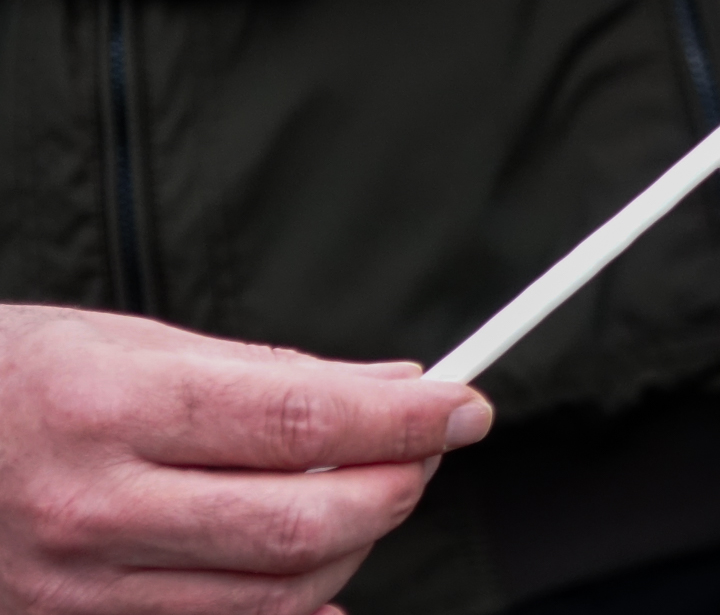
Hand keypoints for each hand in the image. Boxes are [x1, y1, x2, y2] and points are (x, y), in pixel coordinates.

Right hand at [0, 305, 492, 614]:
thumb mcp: (121, 339)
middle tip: (427, 447)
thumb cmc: (8, 380)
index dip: (403, 418)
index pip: (299, 420)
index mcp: (107, 405)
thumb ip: (265, 372)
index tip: (465, 407)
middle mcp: (92, 507)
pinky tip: (318, 565)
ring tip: (367, 490)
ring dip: (354, 544)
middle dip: (396, 486)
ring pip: (277, 595)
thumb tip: (391, 385)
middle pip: (301, 522)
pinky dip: (297, 607)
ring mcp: (78, 588)